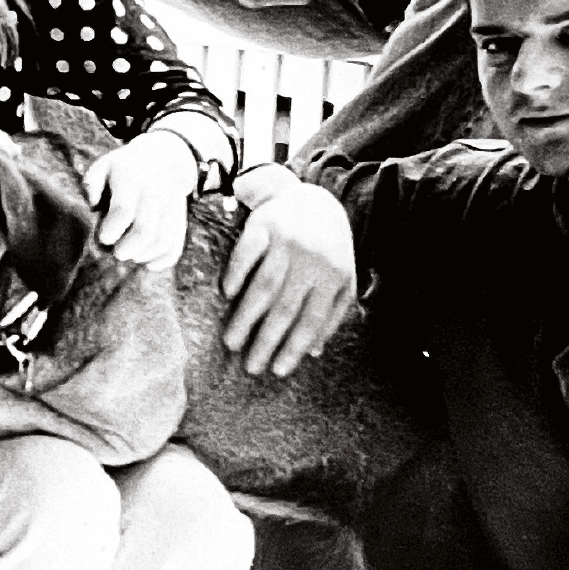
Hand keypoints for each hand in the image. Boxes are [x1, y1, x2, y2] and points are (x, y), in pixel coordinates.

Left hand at [82, 128, 198, 268]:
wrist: (165, 159)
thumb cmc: (123, 169)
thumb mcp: (104, 166)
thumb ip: (92, 184)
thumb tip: (93, 206)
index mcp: (130, 180)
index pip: (123, 210)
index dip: (112, 229)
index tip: (104, 238)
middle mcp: (154, 194)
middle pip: (145, 229)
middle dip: (128, 248)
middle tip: (117, 253)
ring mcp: (170, 208)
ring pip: (163, 240)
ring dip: (145, 255)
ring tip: (132, 255)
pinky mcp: (180, 220)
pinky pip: (176, 244)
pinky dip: (164, 259)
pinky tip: (149, 264)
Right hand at [219, 171, 357, 375]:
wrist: (311, 199)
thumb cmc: (326, 247)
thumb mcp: (340, 278)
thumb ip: (332, 313)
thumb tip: (314, 351)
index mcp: (334, 277)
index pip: (312, 320)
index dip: (294, 348)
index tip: (278, 370)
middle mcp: (312, 261)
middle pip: (285, 309)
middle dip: (267, 341)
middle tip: (250, 365)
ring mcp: (288, 242)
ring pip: (263, 287)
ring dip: (245, 318)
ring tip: (232, 341)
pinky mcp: (264, 225)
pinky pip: (246, 255)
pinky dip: (236, 275)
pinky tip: (228, 295)